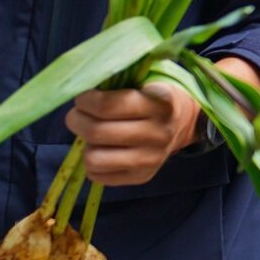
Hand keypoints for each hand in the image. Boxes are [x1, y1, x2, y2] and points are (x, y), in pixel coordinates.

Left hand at [66, 82, 201, 186]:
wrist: (182, 124)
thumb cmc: (152, 98)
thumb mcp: (144, 82)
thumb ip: (117, 83)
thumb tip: (80, 87)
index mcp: (159, 103)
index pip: (107, 106)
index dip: (85, 101)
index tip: (84, 97)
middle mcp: (158, 133)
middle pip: (96, 131)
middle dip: (77, 120)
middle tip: (78, 114)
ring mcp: (151, 159)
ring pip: (94, 158)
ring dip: (85, 144)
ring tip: (92, 134)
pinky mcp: (142, 177)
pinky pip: (98, 177)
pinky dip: (92, 163)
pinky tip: (102, 150)